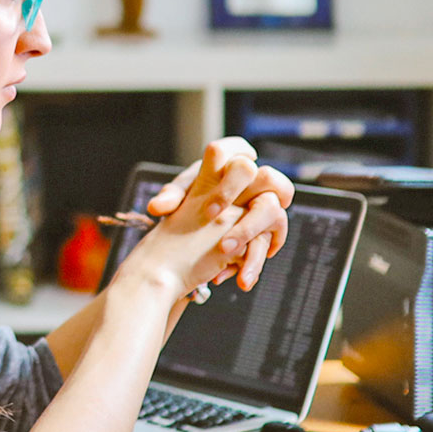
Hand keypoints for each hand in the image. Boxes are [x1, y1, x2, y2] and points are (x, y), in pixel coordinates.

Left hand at [143, 139, 292, 291]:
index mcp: (222, 164)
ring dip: (255, 248)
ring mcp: (260, 202)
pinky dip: (255, 261)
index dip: (227, 180)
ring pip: (274, 215)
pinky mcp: (265, 227)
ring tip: (235, 276)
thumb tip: (157, 207)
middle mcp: (248, 179)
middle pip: (268, 179)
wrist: (192, 224)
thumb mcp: (176, 199)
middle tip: (224, 248)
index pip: (232, 152)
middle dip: (249, 217)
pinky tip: (241, 278)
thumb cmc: (186, 201)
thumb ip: (169, 199)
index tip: (211, 212)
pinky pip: (271, 241)